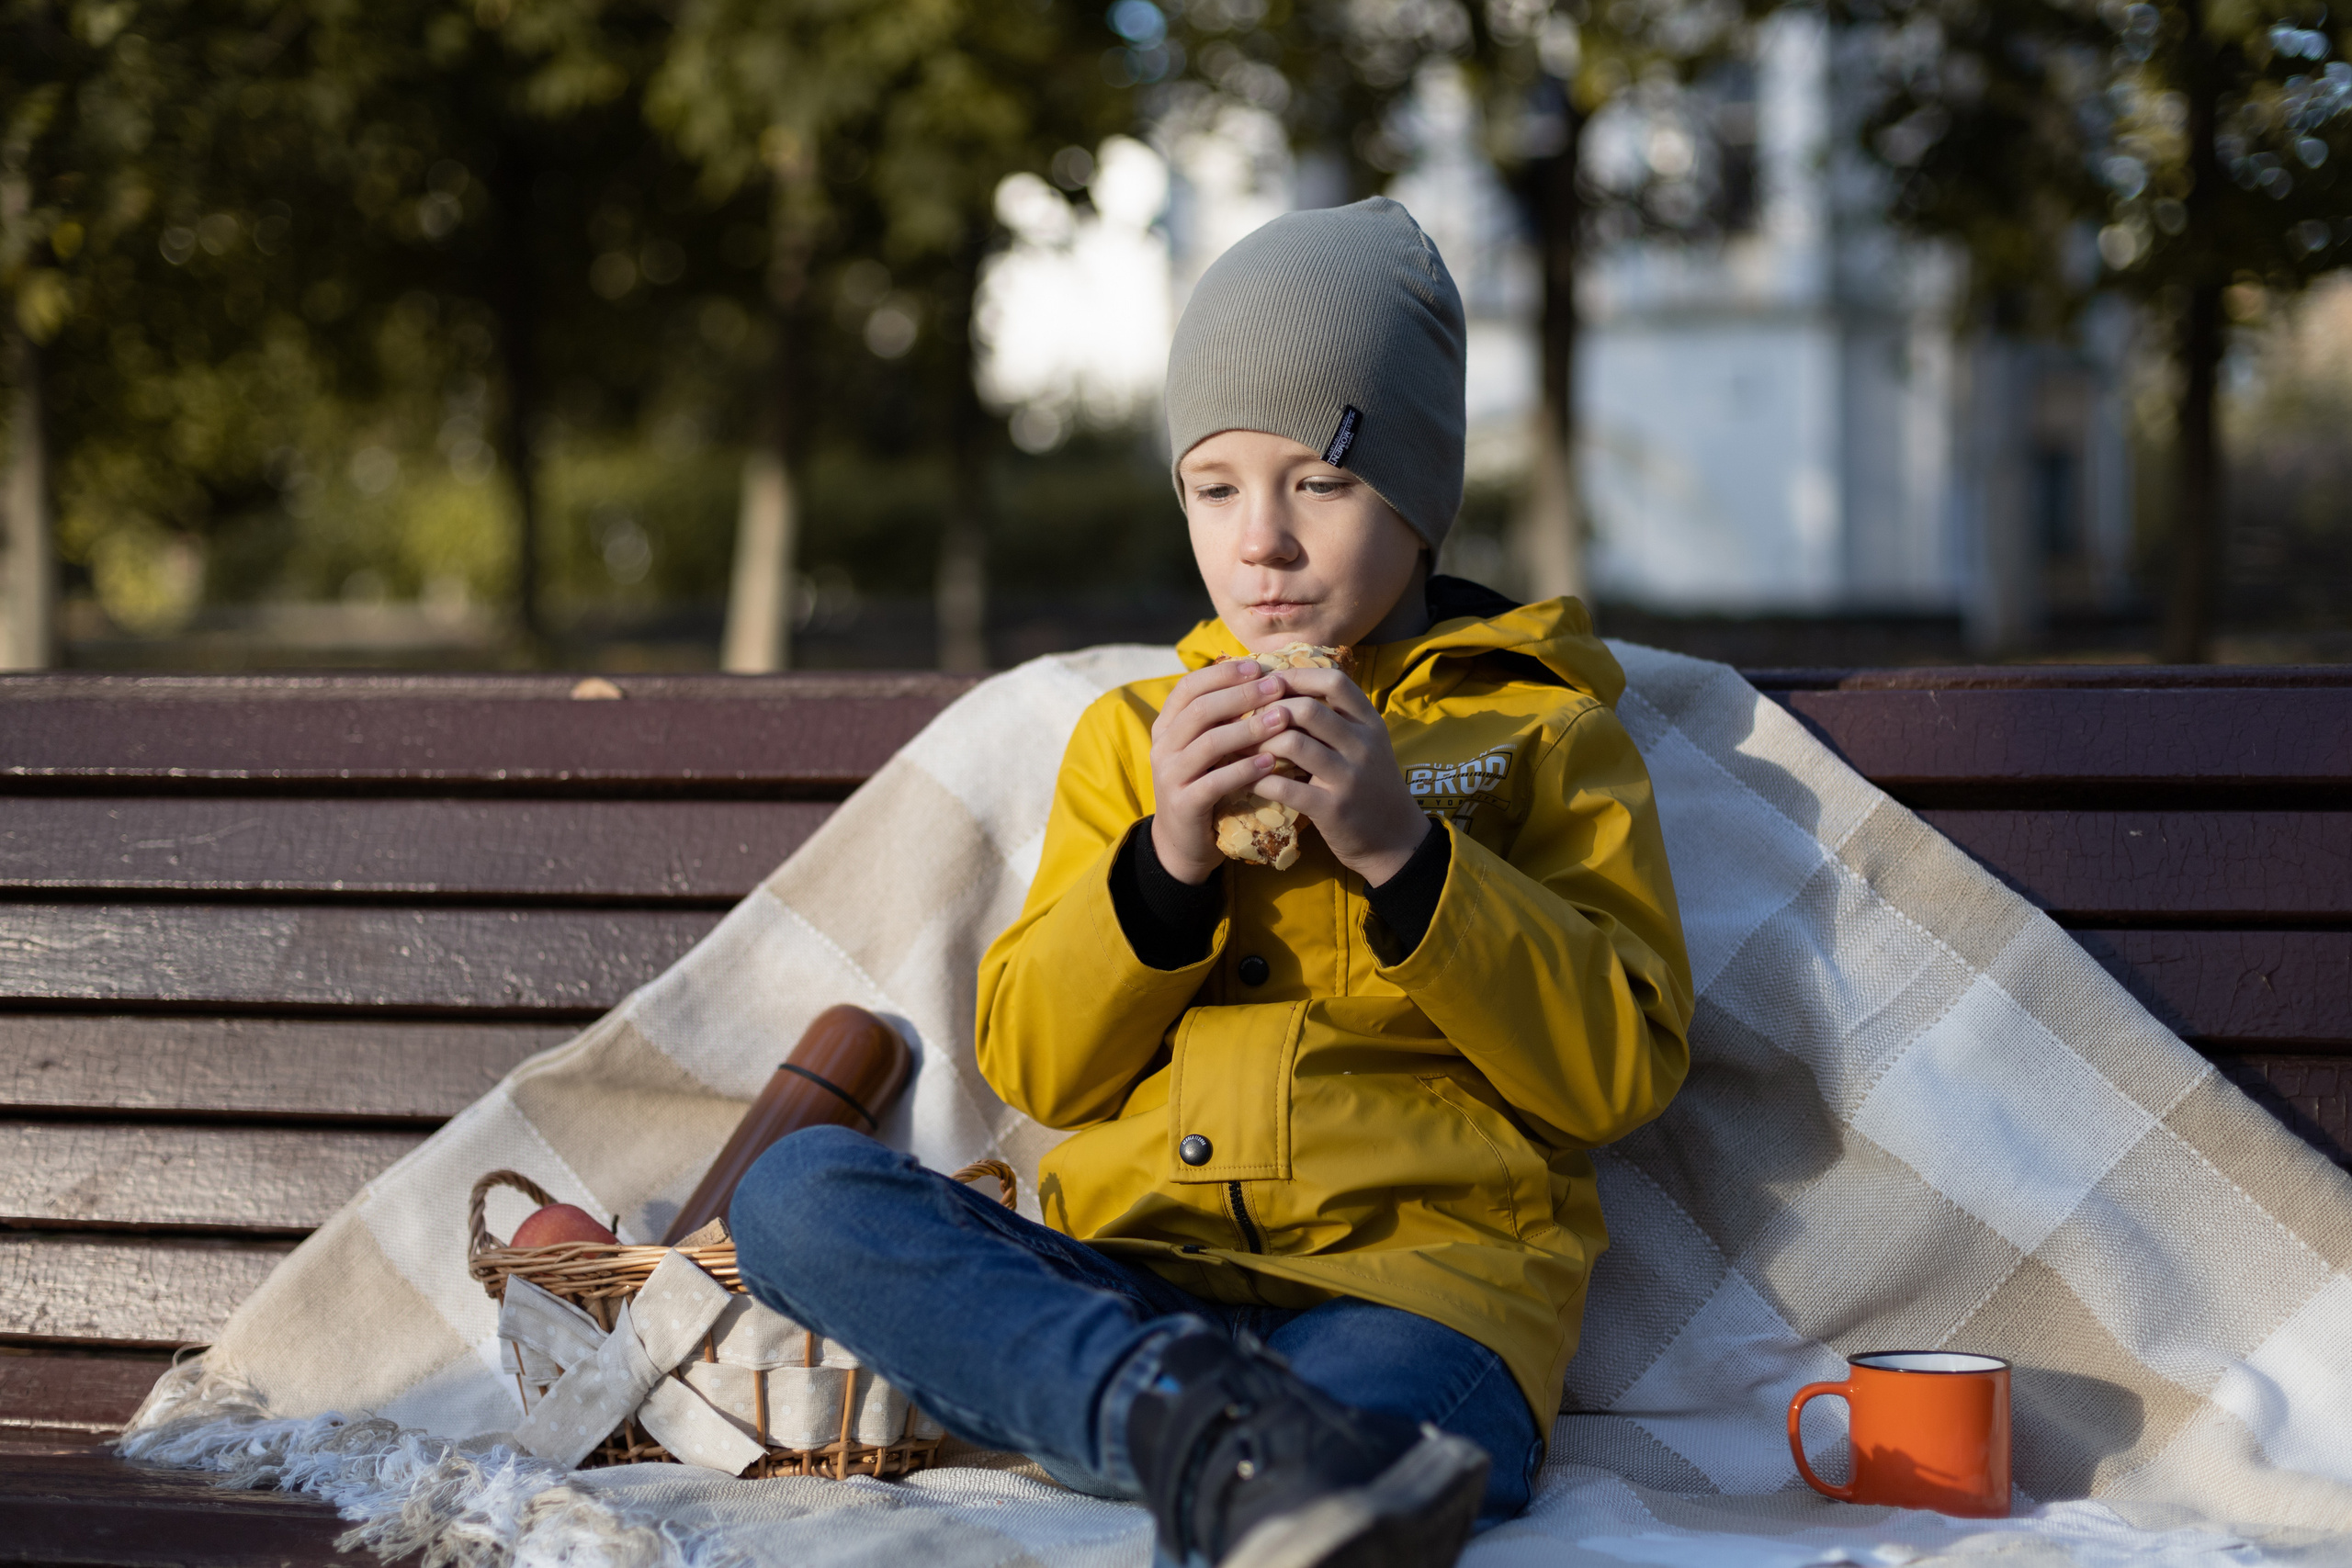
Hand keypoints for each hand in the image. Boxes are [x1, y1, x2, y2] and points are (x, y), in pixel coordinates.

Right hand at [1148, 658, 1288, 884]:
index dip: (1223, 674)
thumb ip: (1222, 718)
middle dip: (1242, 695)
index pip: (1189, 687)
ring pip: (1209, 743)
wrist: (1183, 843)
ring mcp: (1169, 775)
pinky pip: (1215, 782)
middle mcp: (1162, 746)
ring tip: (1282, 719)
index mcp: (1166, 725)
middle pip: (1201, 710)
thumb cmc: (1205, 785)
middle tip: (1278, 686)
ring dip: (1248, 729)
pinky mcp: (1183, 804)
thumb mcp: (1207, 748)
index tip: (1258, 666)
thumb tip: (1261, 677)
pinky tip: (1270, 761)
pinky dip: (1244, 769)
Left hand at [1248, 668, 1429, 884]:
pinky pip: (1285, 787)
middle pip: (1307, 709)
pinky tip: (1245, 778)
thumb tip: (1286, 688)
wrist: (1396, 839)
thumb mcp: (1366, 744)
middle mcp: (1362, 745)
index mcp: (1370, 723)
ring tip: (1239, 745)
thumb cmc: (1372, 785)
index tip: (1269, 682)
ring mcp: (1348, 777)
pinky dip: (1258, 779)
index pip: (1334, 682)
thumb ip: (1338, 718)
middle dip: (1269, 709)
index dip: (1297, 676)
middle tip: (1244, 717)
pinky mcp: (1331, 809)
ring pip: (1293, 744)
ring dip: (1258, 742)